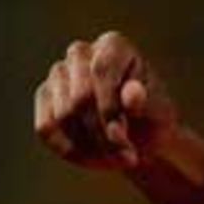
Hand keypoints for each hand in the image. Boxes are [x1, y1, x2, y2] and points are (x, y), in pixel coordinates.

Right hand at [34, 31, 179, 170]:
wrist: (141, 135)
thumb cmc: (153, 117)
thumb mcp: (159, 112)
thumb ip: (147, 103)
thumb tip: (132, 93)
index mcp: (114, 45)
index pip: (101, 71)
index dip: (109, 107)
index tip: (123, 135)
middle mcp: (81, 53)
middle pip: (80, 97)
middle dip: (103, 133)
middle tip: (127, 155)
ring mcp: (58, 73)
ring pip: (63, 116)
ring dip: (91, 146)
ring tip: (118, 157)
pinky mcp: (44, 96)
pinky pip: (46, 128)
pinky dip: (70, 150)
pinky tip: (95, 158)